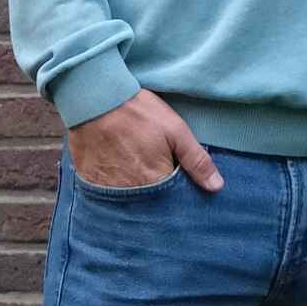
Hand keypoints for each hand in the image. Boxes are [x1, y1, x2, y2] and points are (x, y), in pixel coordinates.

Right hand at [67, 89, 222, 192]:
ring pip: (128, 202)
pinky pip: (106, 195)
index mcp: (154, 181)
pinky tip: (119, 171)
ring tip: (137, 170)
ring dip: (136, 193)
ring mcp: (107, 189)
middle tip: (157, 172)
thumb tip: (217, 187)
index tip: (179, 181)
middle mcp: (130, 191)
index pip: (172, 202)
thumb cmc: (139, 113)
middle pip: (149, 204)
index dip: (178, 194)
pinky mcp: (90, 182)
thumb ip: (197, 161)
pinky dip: (115, 187)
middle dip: (158, 197)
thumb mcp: (176, 131)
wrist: (96, 101)